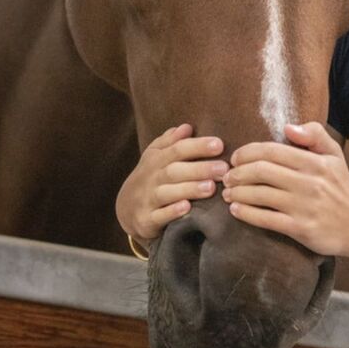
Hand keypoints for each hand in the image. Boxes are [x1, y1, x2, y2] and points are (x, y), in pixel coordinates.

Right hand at [115, 123, 228, 245]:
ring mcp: (147, 199)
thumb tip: (187, 127)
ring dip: (189, 189)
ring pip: (167, 193)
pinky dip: (172, 212)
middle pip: (175, 170)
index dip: (197, 146)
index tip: (219, 144)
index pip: (177, 149)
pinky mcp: (146, 220)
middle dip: (199, 169)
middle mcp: (151, 178)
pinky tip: (187, 208)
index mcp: (156, 159)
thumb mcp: (155, 156)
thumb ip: (171, 141)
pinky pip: (158, 216)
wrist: (125, 209)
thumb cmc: (151, 177)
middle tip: (223, 168)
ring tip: (211, 187)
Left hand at [224, 121, 348, 256]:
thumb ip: (314, 134)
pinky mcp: (301, 228)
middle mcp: (309, 182)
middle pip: (261, 171)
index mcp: (314, 162)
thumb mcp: (334, 154)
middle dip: (237, 173)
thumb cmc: (341, 187)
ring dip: (237, 193)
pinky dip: (246, 213)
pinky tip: (235, 210)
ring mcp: (304, 206)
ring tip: (227, 193)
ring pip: (260, 195)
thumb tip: (287, 128)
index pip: (272, 151)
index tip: (235, 158)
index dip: (247, 152)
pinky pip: (266, 219)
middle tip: (227, 176)